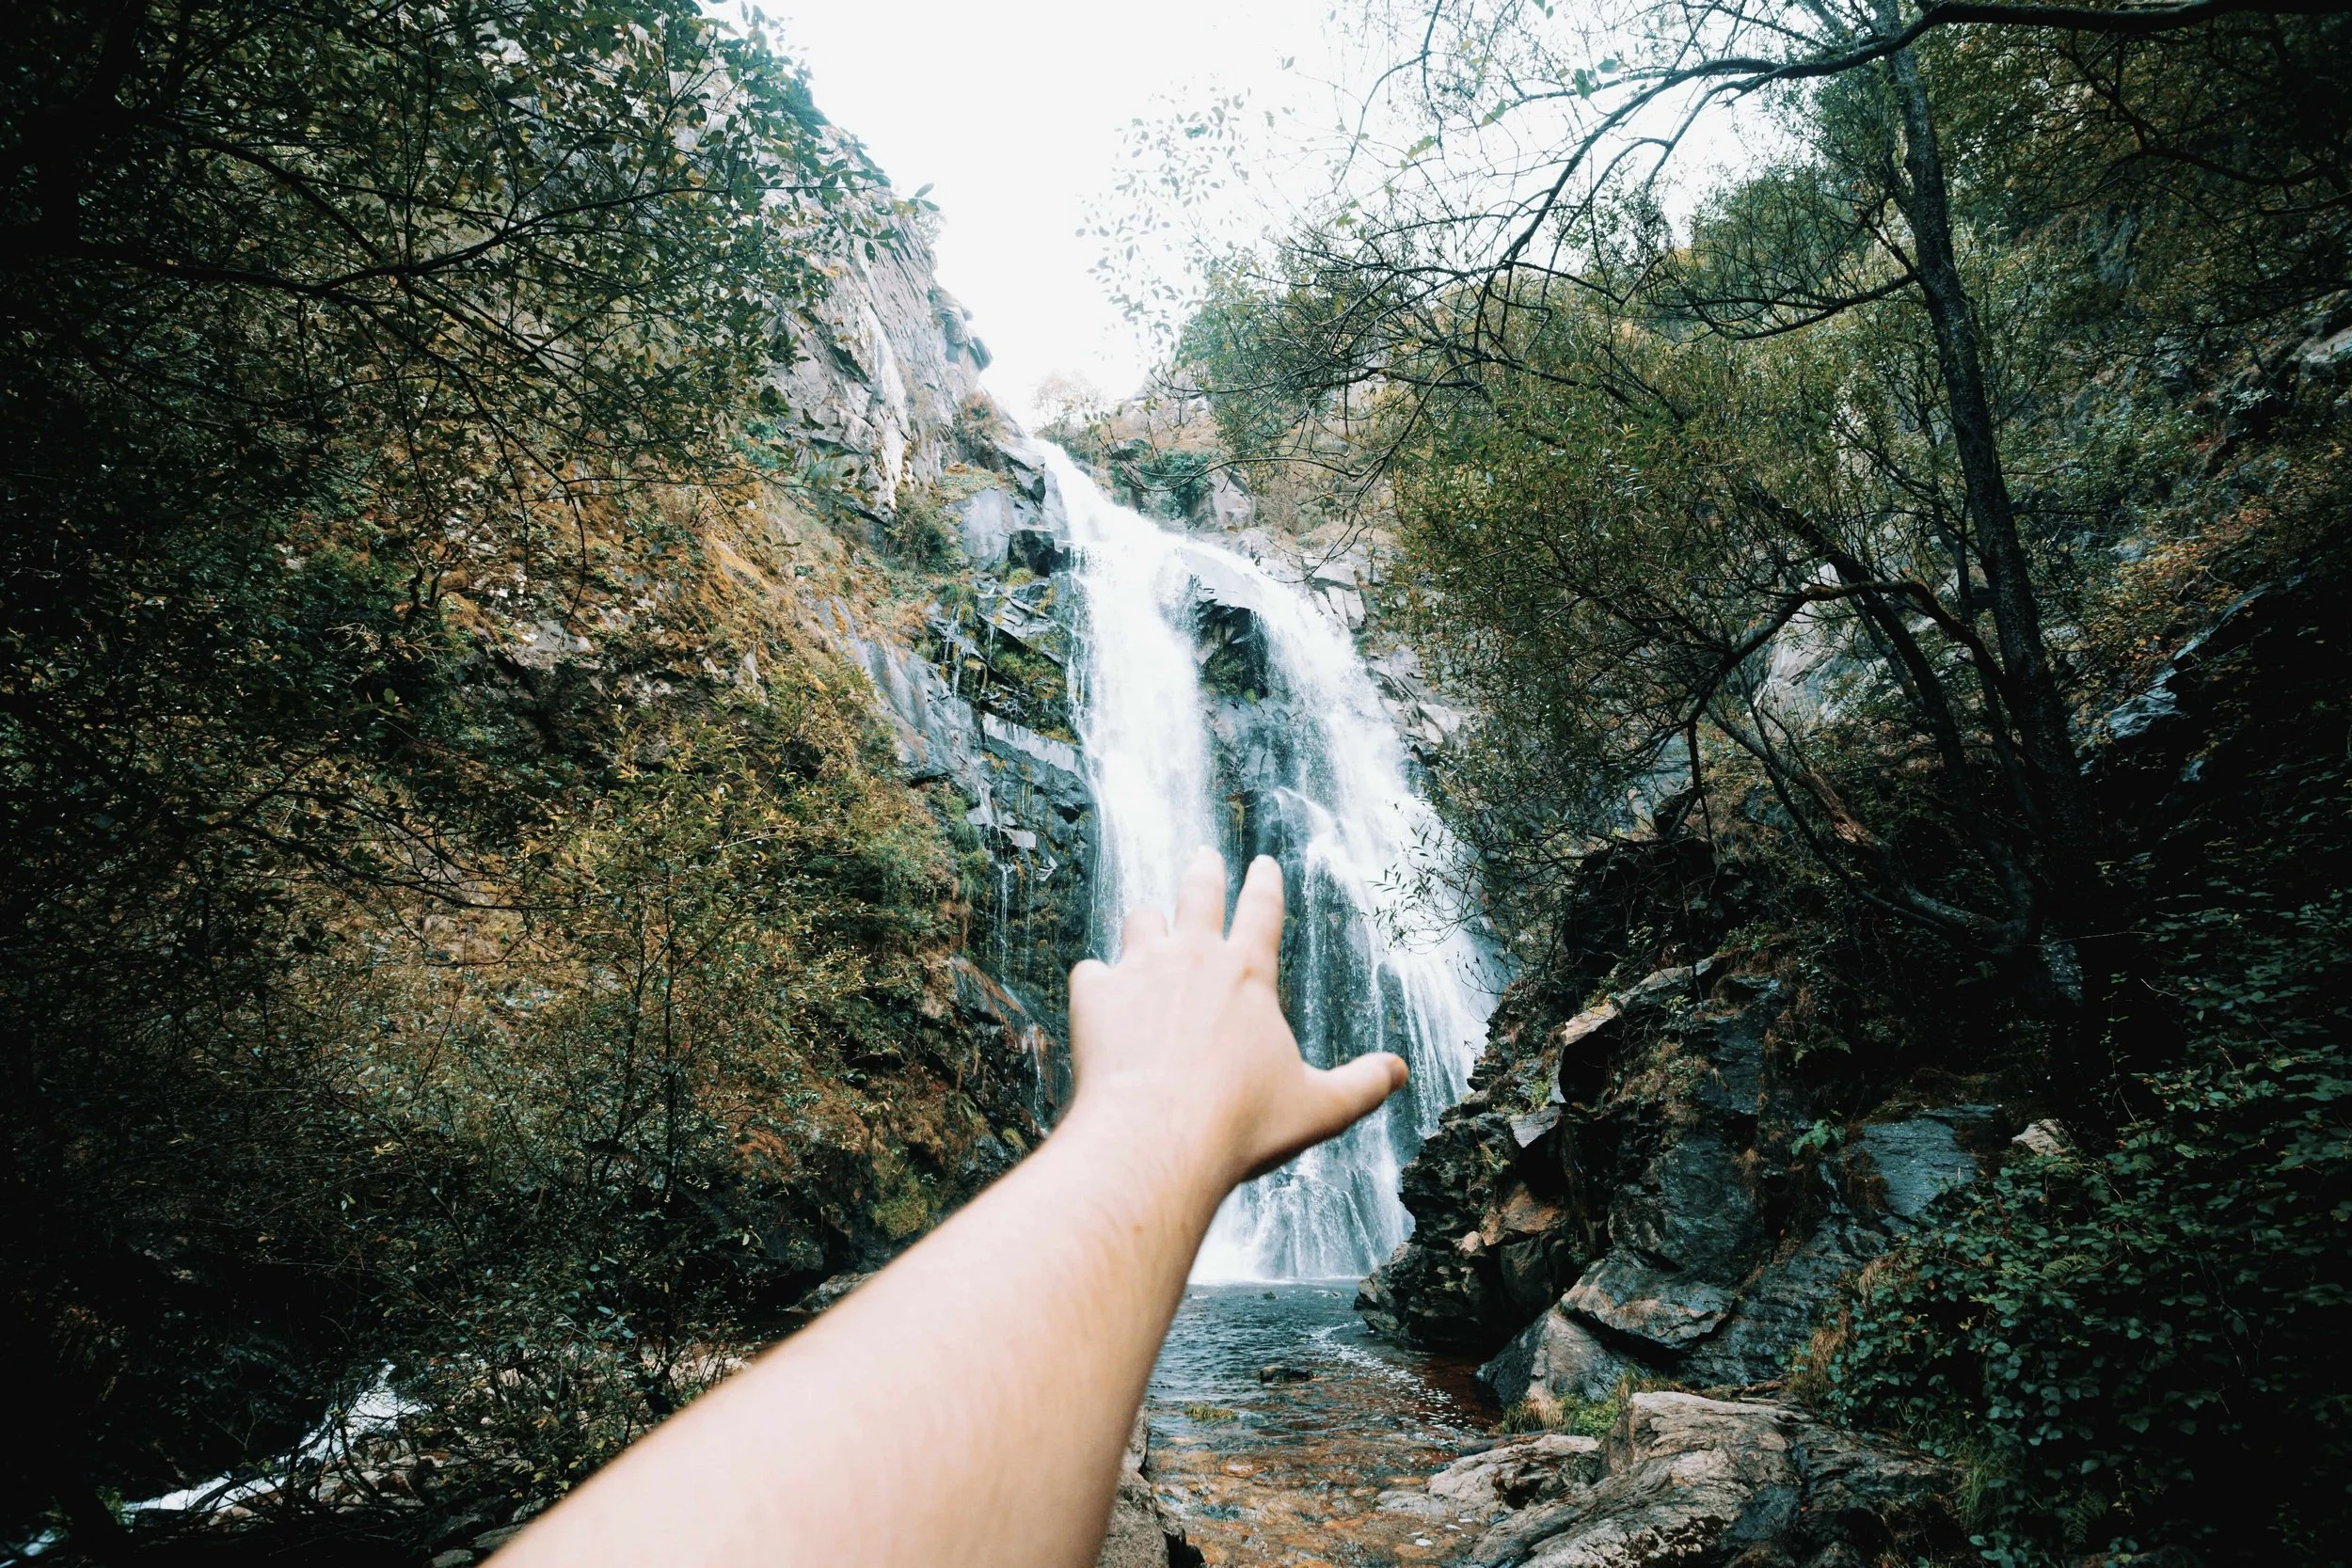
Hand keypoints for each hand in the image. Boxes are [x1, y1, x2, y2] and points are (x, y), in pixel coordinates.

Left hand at [1066, 847, 1406, 1187]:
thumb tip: (1400, 1071)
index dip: (1265, 883)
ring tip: (1148, 921)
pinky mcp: (1095, 996)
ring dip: (1148, 921)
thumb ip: (1362, 1085)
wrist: (1156, 1137)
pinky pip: (1092, 971)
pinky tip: (1099, 992)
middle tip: (1205, 857)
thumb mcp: (1318, 1109)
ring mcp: (1139, 970)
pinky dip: (1098, 980)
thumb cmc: (1241, 1124)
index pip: (1262, 909)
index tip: (1263, 864)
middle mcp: (1193, 956)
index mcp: (1248, 972)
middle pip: (1198, 893)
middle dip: (1205, 871)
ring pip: (1141, 921)